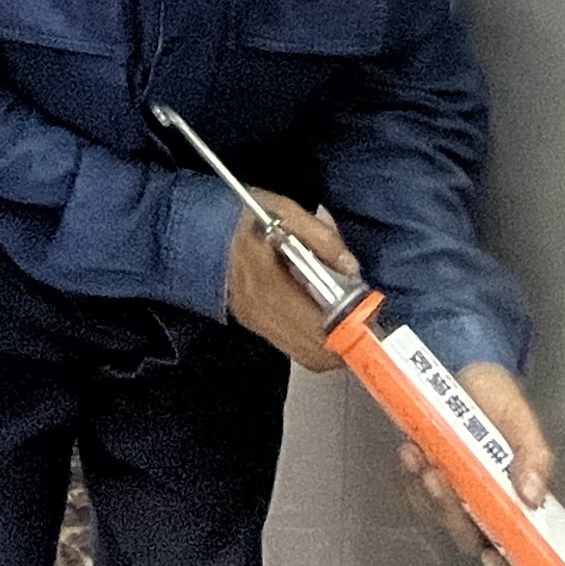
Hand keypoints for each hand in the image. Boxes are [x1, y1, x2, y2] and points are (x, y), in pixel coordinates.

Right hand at [221, 191, 360, 369]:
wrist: (192, 225)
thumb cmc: (240, 214)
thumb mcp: (284, 210)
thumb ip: (321, 237)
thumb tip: (351, 268)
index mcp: (268, 285)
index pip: (319, 327)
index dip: (352, 327)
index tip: (371, 310)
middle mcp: (260, 313)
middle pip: (317, 352)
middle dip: (348, 341)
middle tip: (366, 317)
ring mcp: (255, 322)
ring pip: (306, 356)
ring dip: (334, 345)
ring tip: (349, 318)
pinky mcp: (253, 323)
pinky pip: (293, 347)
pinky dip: (316, 340)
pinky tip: (324, 317)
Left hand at [397, 360, 556, 565]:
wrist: (463, 367)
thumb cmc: (498, 398)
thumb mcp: (520, 420)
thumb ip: (533, 456)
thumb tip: (533, 497)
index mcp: (519, 505)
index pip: (519, 558)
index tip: (492, 557)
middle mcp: (488, 510)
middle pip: (470, 538)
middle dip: (452, 514)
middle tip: (438, 478)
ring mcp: (456, 498)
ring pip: (439, 518)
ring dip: (427, 494)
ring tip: (419, 456)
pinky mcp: (428, 482)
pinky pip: (416, 495)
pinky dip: (410, 478)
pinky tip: (409, 452)